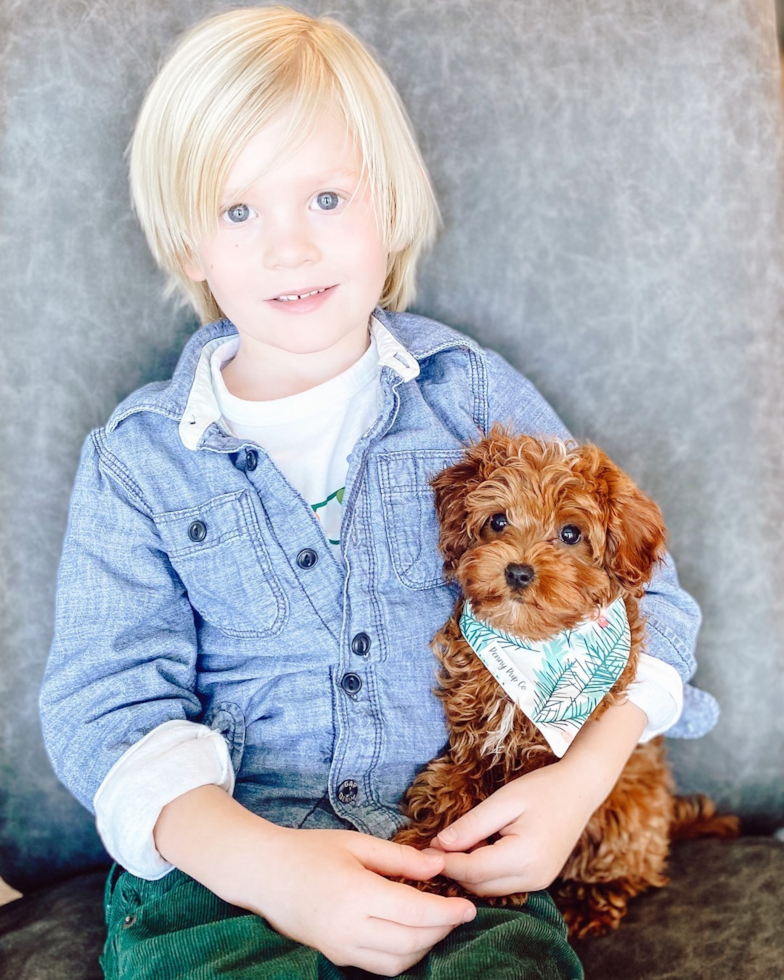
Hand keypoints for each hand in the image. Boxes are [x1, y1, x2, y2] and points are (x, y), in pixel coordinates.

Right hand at [154, 786, 475, 976]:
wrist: (263, 873)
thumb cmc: (309, 850)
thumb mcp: (355, 843)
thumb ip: (399, 859)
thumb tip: (437, 868)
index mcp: (356, 894)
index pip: (415, 913)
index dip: (448, 913)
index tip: (469, 906)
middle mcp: (349, 928)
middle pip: (412, 942)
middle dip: (442, 931)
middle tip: (459, 913)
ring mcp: (340, 948)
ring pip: (398, 963)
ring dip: (425, 947)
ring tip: (439, 923)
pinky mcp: (335, 956)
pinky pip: (379, 966)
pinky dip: (403, 956)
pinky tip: (411, 935)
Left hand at [429, 700, 647, 895]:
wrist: (580, 790)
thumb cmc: (542, 789)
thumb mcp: (503, 801)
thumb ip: (471, 825)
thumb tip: (439, 844)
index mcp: (524, 858)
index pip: (471, 871)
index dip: (444, 862)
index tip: (423, 849)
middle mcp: (533, 878)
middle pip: (478, 885)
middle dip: (454, 868)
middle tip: (436, 844)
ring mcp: (539, 883)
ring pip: (489, 889)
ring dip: (469, 872)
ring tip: (460, 842)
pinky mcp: (540, 880)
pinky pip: (502, 884)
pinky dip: (485, 872)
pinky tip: (481, 848)